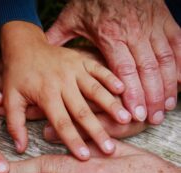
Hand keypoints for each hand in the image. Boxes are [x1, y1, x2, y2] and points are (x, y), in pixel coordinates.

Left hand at [0, 55, 146, 141]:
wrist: (24, 45)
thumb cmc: (17, 75)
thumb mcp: (10, 99)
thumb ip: (15, 124)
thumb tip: (20, 148)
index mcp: (45, 94)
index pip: (62, 123)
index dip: (73, 140)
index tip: (84, 157)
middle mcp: (62, 83)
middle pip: (82, 111)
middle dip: (97, 131)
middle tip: (110, 149)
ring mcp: (74, 70)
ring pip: (95, 90)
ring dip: (111, 105)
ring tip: (126, 119)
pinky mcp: (81, 60)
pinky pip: (99, 69)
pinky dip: (111, 78)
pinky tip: (123, 90)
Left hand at [46, 0, 180, 123]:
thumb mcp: (70, 18)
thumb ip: (57, 39)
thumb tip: (40, 57)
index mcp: (109, 36)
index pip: (122, 71)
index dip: (130, 95)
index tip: (134, 115)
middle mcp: (133, 34)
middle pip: (144, 71)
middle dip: (150, 97)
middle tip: (152, 119)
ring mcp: (151, 28)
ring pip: (163, 61)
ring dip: (165, 86)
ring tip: (164, 109)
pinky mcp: (163, 22)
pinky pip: (177, 45)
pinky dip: (179, 66)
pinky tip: (179, 84)